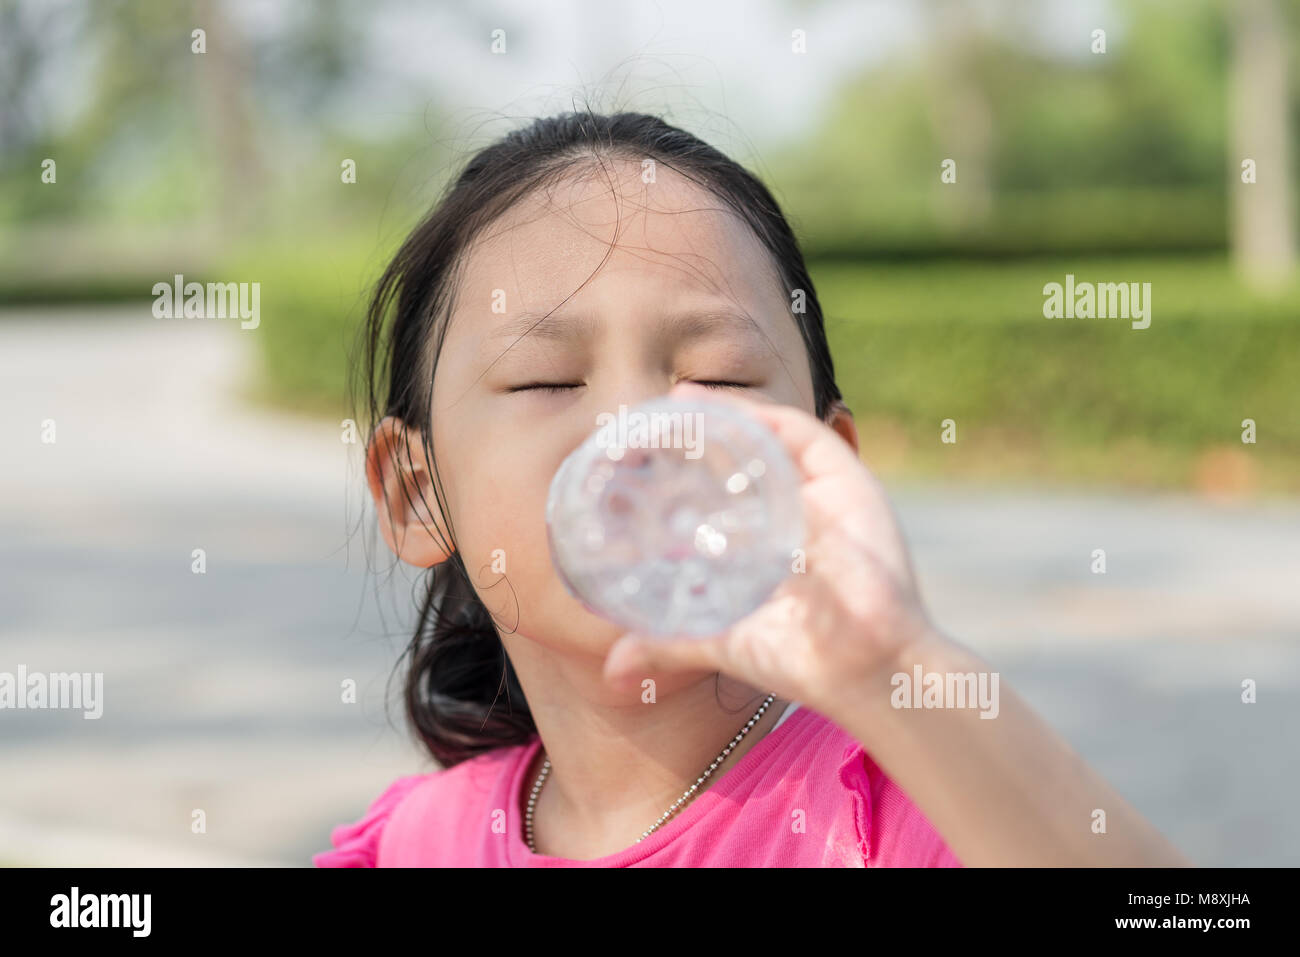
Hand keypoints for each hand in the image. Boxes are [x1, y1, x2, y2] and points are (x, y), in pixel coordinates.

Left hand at [602, 381, 937, 723]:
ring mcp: (820, 492)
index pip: (721, 489)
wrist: (862, 669)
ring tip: (675, 404)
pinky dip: (760, 417)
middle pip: (740, 456)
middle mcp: (793, 508)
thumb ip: (669, 645)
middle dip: (697, 434)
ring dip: (722, 414)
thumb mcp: (721, 639)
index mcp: (767, 538)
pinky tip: (721, 411)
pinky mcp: (847, 480)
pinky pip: (800, 433)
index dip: (682, 468)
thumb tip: (612, 671)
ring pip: (767, 436)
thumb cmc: (801, 657)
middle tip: (646, 421)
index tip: (635, 454)